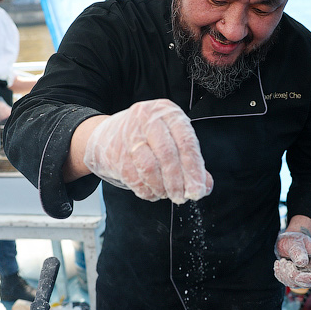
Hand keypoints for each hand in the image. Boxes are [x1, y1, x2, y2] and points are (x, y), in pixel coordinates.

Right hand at [83, 99, 212, 202]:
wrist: (106, 136)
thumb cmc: (146, 138)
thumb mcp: (172, 140)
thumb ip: (191, 161)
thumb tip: (204, 186)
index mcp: (167, 112)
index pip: (186, 142)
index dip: (194, 169)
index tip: (199, 189)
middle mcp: (147, 119)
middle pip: (167, 155)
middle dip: (177, 182)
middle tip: (182, 197)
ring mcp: (128, 134)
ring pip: (149, 167)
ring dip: (161, 187)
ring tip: (166, 194)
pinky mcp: (114, 152)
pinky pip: (134, 178)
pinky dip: (146, 190)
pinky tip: (152, 192)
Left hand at [273, 231, 310, 287]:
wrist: (288, 241)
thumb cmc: (295, 240)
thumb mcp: (296, 241)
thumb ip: (299, 251)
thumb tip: (302, 262)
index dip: (306, 278)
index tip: (293, 273)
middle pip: (305, 283)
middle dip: (291, 274)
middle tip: (284, 261)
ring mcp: (303, 276)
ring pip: (294, 284)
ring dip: (284, 274)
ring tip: (281, 261)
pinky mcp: (295, 279)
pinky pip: (286, 282)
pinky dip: (280, 274)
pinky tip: (279, 264)